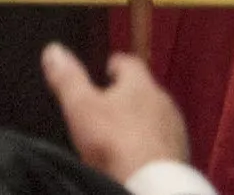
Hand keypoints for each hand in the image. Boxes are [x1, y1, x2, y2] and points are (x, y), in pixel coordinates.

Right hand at [41, 44, 190, 179]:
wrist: (149, 186)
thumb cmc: (117, 145)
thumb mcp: (81, 106)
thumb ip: (68, 78)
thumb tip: (54, 51)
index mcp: (141, 84)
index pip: (128, 62)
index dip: (113, 64)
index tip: (104, 69)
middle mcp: (163, 103)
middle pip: (143, 91)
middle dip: (126, 97)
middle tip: (105, 106)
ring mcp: (174, 130)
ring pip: (155, 117)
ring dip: (139, 122)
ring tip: (118, 134)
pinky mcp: (179, 156)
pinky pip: (161, 143)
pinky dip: (148, 146)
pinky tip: (134, 156)